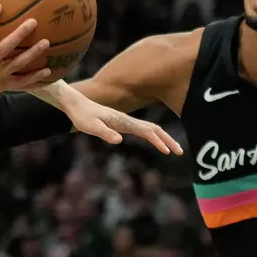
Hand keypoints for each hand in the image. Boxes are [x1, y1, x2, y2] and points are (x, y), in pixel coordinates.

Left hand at [61, 94, 183, 154]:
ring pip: (151, 128)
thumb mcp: (90, 127)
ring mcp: (127, 121)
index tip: (168, 152)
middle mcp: (128, 120)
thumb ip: (104, 133)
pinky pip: (144, 129)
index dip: (158, 141)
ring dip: (164, 138)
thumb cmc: (82, 116)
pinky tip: (157, 142)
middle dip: (168, 140)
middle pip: (154, 129)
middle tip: (180, 152)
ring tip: (173, 149)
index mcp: (123, 122)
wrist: (76, 104)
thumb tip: (119, 141)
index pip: (146, 131)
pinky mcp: (123, 123)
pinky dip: (155, 135)